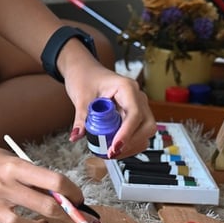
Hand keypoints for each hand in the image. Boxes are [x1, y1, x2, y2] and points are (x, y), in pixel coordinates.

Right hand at [0, 141, 83, 222]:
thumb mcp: (16, 161)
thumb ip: (36, 179)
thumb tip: (64, 197)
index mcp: (14, 167)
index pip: (53, 181)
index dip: (72, 192)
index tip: (78, 198)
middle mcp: (3, 186)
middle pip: (43, 206)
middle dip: (64, 214)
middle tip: (70, 216)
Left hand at [58, 42, 155, 157]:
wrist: (84, 70)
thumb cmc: (85, 77)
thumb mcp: (81, 97)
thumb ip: (81, 118)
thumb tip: (76, 135)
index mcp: (126, 87)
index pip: (135, 113)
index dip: (127, 133)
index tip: (115, 146)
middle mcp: (136, 97)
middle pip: (147, 125)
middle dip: (132, 142)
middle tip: (112, 152)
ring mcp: (137, 106)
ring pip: (145, 131)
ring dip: (131, 145)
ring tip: (110, 151)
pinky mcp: (133, 116)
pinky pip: (138, 133)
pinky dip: (129, 143)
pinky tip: (113, 147)